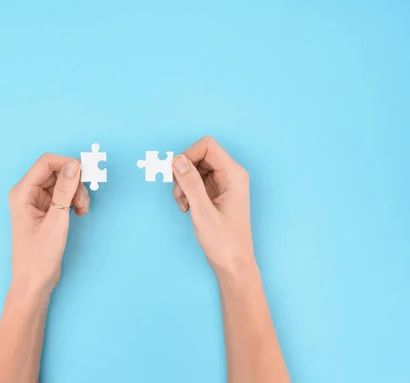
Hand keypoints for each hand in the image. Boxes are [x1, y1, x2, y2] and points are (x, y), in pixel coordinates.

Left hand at [7, 153, 89, 292]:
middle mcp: (27, 192)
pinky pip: (63, 195)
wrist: (34, 282)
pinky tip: (79, 213)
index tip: (85, 176)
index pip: (46, 162)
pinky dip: (74, 200)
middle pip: (56, 171)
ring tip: (83, 211)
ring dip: (76, 193)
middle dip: (74, 182)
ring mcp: (36, 201)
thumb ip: (65, 191)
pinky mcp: (46, 210)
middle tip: (83, 202)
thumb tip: (74, 165)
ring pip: (62, 183)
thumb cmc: (39, 256)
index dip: (67, 164)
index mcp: (22, 192)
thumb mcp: (56, 221)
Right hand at [172, 136, 253, 277]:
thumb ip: (190, 183)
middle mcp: (230, 175)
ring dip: (183, 184)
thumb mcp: (202, 211)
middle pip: (199, 156)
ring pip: (194, 169)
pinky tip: (186, 207)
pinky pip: (196, 182)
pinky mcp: (216, 193)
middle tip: (179, 194)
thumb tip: (177, 160)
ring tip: (183, 204)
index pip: (207, 146)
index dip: (188, 155)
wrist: (233, 264)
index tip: (176, 174)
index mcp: (234, 174)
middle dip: (183, 172)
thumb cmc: (223, 241)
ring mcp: (224, 184)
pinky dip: (186, 191)